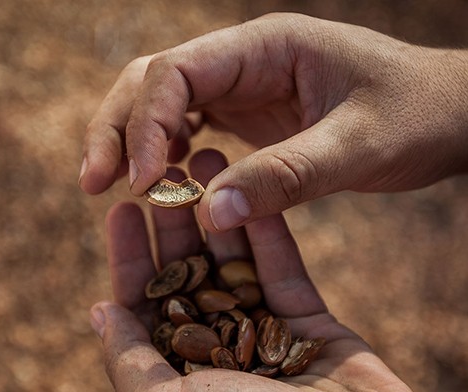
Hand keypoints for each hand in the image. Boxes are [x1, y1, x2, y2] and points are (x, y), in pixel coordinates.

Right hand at [80, 13, 467, 231]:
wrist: (447, 114)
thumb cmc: (416, 116)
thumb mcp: (360, 145)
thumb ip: (290, 175)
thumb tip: (213, 213)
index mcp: (264, 45)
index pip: (176, 72)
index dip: (146, 124)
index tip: (141, 183)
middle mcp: (242, 59)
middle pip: (150, 81)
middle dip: (115, 128)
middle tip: (91, 184)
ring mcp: (240, 85)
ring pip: (158, 103)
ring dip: (127, 141)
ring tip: (107, 186)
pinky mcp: (244, 114)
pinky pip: (185, 126)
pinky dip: (161, 153)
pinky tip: (158, 183)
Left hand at [89, 149, 449, 391]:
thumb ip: (130, 361)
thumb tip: (100, 313)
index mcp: (177, 379)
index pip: (145, 305)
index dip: (130, 258)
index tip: (120, 211)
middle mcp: (218, 356)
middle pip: (189, 277)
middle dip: (174, 226)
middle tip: (164, 175)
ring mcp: (265, 338)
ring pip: (235, 266)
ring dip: (220, 216)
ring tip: (205, 165)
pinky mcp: (312, 327)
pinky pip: (284, 270)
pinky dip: (266, 231)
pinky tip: (249, 189)